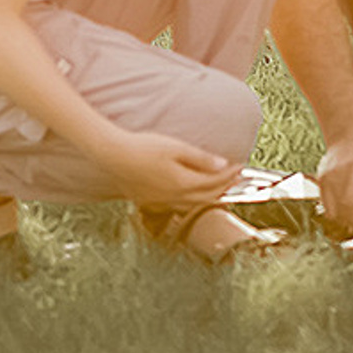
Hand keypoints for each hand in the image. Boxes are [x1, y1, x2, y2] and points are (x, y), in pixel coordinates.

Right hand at [106, 129, 238, 208]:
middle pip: (208, 197)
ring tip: (218, 188)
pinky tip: (190, 194)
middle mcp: (176, 197)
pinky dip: (192, 200)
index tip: (240, 166)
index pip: (215, 182)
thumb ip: (199, 158)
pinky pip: (179, 205)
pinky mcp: (151, 201)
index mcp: (184, 183)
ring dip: (210, 197)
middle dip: (224, 188)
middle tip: (235, 179)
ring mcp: (163, 201)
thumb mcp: (174, 147)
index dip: (230, 175)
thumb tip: (223, 165)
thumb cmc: (142, 147)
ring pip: (194, 204)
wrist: (112, 155)